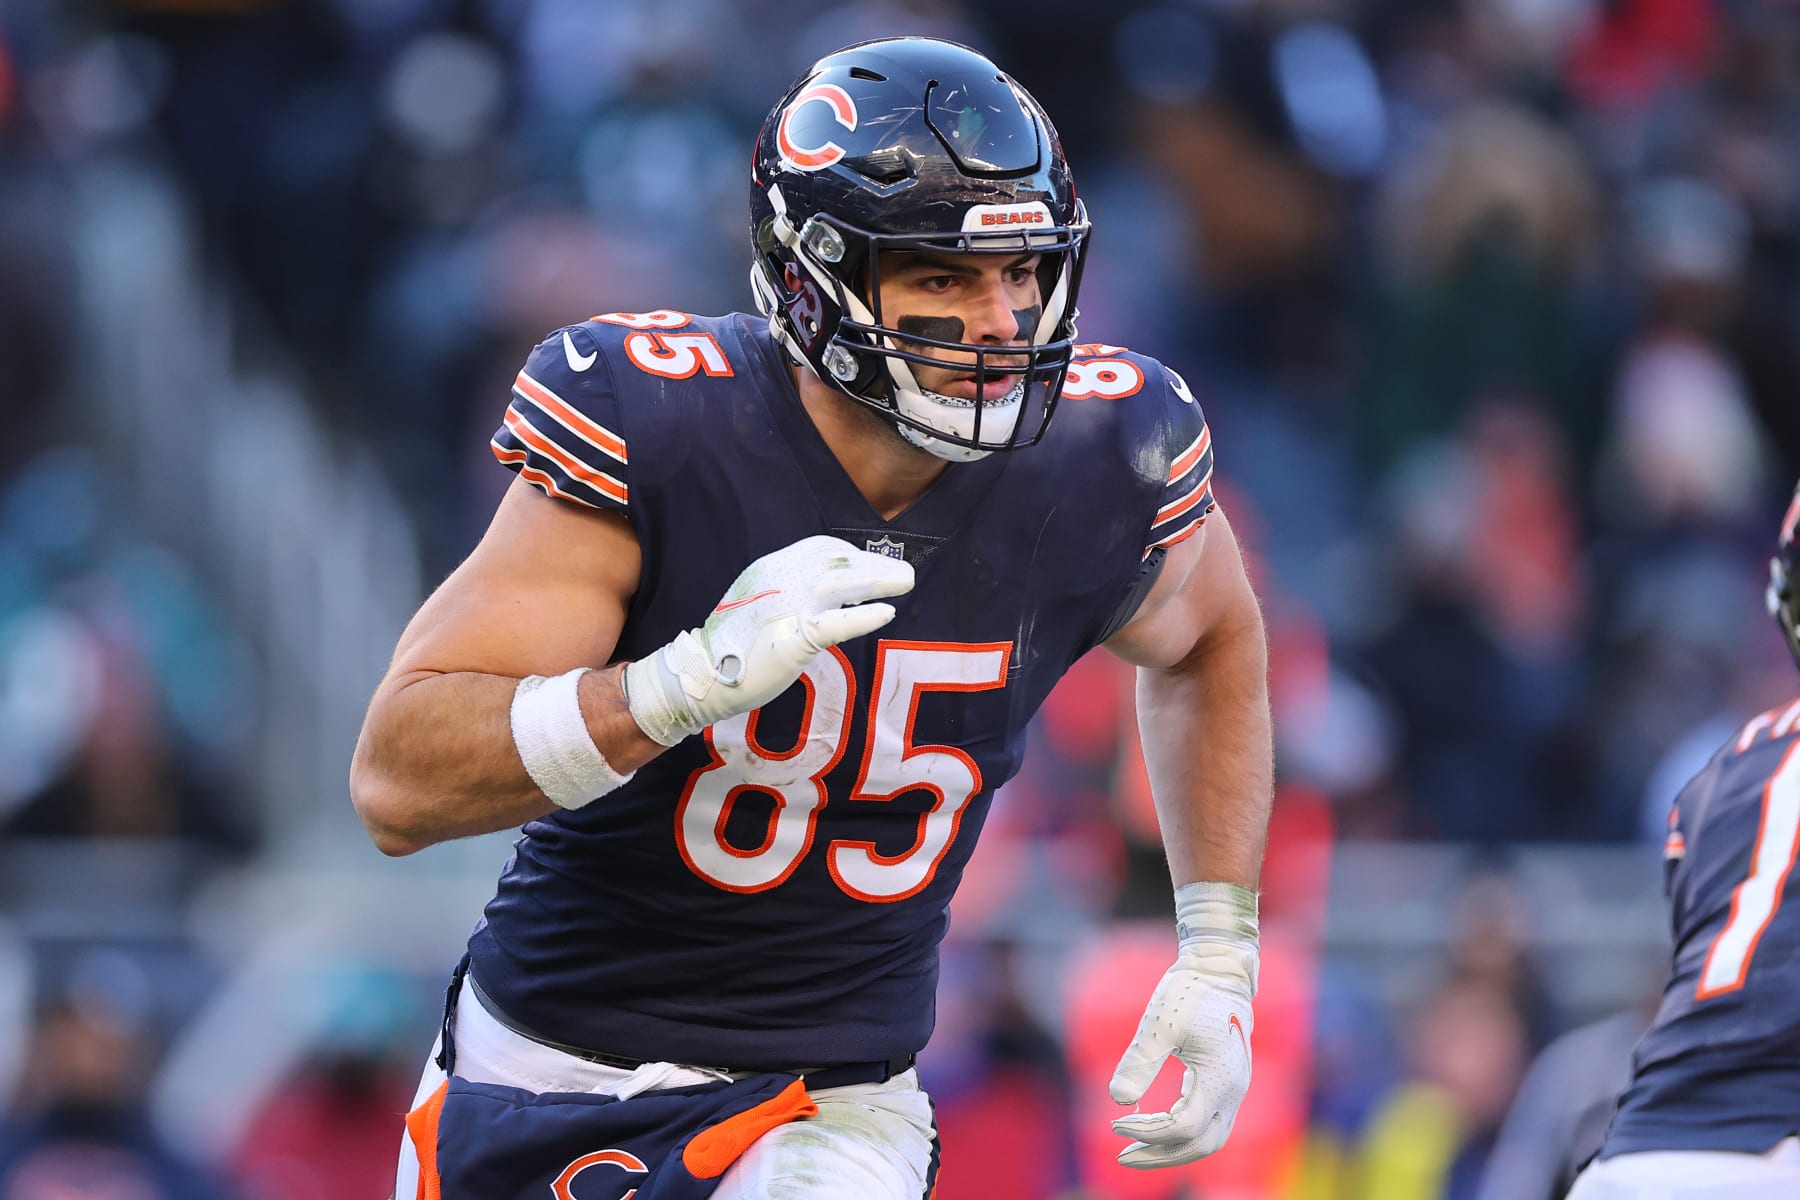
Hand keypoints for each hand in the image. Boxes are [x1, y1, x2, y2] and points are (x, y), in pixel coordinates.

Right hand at [625, 535, 913, 745]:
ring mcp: (785, 606)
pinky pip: (835, 623)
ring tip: (905, 583)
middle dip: (875, 564)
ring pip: (841, 583)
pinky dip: (863, 616)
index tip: (875, 564)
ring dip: (878, 580)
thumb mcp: (763, 604)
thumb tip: (835, 593)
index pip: (821, 548)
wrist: (703, 677)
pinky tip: (886, 613)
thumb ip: (792, 593)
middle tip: (904, 574)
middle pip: (837, 561)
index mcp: (770, 568)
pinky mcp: (791, 639)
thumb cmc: (735, 646)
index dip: (854, 554)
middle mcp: (779, 579)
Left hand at [1109, 882, 1258, 1168]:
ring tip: (1135, 1148)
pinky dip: (1182, 1132)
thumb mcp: (1159, 1023)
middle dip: (1162, 1156)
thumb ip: (1140, 1060)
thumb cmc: (1189, 992)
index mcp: (1219, 1079)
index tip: (1115, 1122)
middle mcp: (1233, 1091)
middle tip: (1122, 1157)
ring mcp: (1234, 1089)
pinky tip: (1153, 1124)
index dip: (1148, 1132)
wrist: (1219, 971)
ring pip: (1209, 1138)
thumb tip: (1118, 1100)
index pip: (1183, 1126)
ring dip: (1173, 1149)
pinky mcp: (1227, 1083)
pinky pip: (1209, 1122)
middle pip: (1202, 1145)